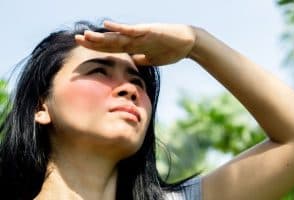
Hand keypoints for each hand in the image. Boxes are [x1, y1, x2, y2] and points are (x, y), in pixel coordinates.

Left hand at [75, 21, 195, 65]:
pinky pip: (132, 30)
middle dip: (94, 42)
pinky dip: (120, 28)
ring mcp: (141, 34)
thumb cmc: (171, 50)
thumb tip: (132, 62)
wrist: (188, 43)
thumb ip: (141, 59)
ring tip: (85, 35)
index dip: (98, 48)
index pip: (113, 48)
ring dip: (101, 37)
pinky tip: (107, 25)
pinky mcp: (149, 31)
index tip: (83, 47)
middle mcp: (135, 39)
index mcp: (135, 46)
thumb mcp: (152, 59)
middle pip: (111, 41)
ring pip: (118, 36)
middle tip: (76, 39)